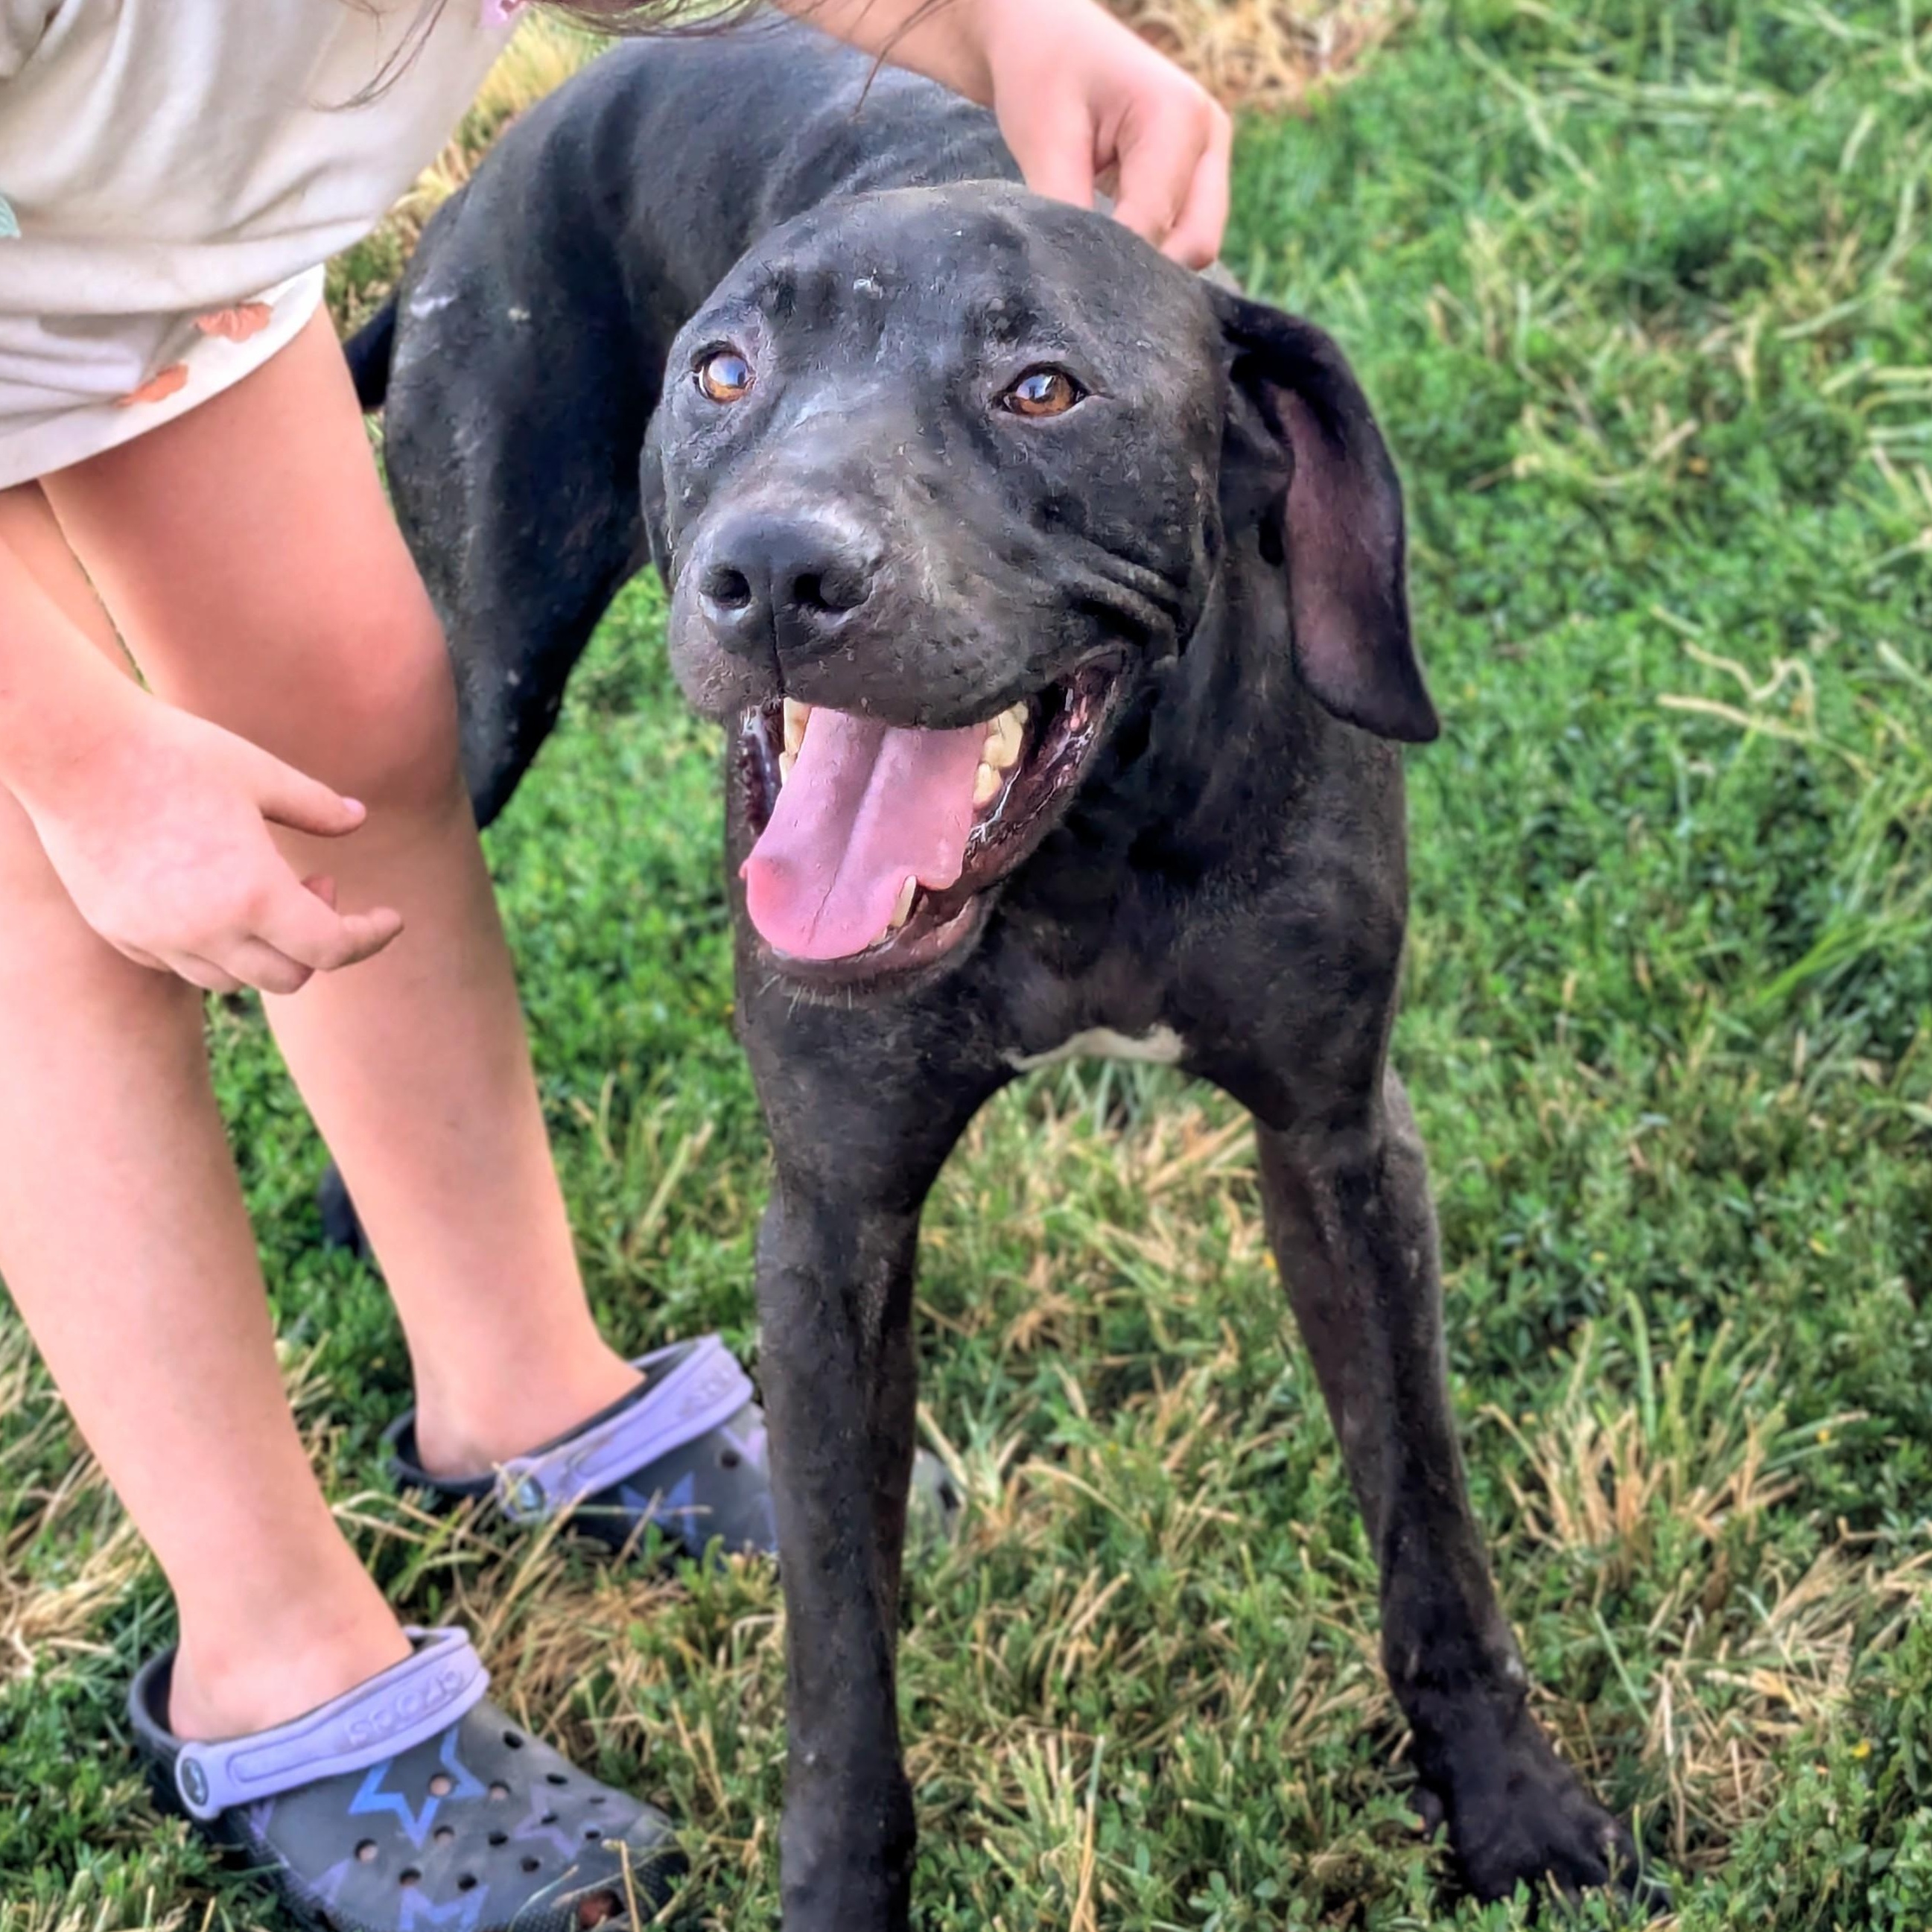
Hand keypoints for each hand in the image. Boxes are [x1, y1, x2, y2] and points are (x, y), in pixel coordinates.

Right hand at [19, 696, 402, 995]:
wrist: (73, 749)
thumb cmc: (173, 753)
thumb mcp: (260, 773)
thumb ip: (317, 806)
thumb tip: (358, 818)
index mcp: (254, 895)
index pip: (333, 949)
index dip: (370, 937)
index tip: (391, 919)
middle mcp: (206, 932)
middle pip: (289, 977)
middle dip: (319, 942)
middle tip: (318, 883)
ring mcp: (156, 938)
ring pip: (232, 980)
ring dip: (265, 949)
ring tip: (266, 888)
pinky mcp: (119, 931)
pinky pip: (180, 964)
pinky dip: (213, 947)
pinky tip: (214, 899)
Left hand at [974, 0, 1231, 267]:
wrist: (1044, 34)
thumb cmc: (1041, 72)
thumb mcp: (1044, 141)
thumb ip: (1066, 213)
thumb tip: (1077, 283)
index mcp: (1178, 116)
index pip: (1156, 225)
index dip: (1113, 267)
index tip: (1068, 285)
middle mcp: (1209, 135)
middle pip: (1196, 244)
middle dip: (1142, 271)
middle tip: (1083, 277)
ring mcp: (1210, 154)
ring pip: (1195, 245)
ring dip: (1146, 261)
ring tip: (1091, 251)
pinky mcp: (1198, 172)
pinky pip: (1184, 233)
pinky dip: (1149, 249)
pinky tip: (1107, 241)